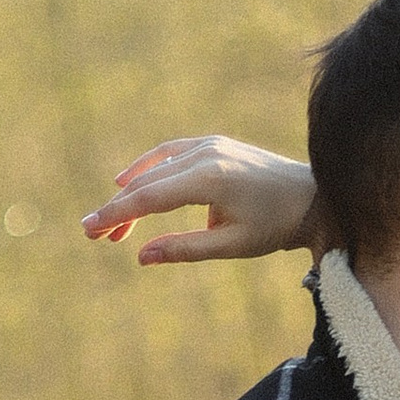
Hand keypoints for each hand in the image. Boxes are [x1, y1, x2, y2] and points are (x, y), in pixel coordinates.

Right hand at [82, 136, 320, 260]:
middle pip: (146, 182)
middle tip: (93, 233)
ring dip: (131, 191)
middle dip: (118, 209)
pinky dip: (148, 168)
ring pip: (155, 166)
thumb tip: (141, 256)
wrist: (310, 197)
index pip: (148, 198)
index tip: (90, 228)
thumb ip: (184, 249)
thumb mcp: (230, 246)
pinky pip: (170, 152)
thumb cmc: (274, 226)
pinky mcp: (213, 143)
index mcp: (208, 180)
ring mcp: (208, 145)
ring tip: (113, 222)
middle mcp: (205, 155)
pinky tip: (130, 181)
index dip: (116, 214)